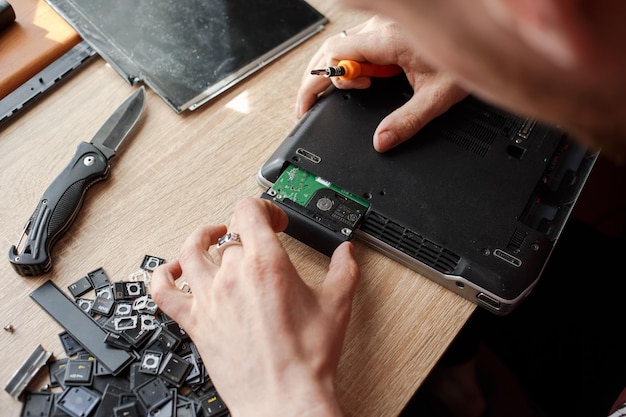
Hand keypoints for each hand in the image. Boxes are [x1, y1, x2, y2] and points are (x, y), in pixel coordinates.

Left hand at [151, 198, 359, 416]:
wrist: (284, 398)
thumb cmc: (306, 359)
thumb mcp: (337, 306)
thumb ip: (344, 271)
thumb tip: (346, 253)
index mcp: (266, 264)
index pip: (250, 211)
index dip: (264, 208)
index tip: (275, 221)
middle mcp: (232, 275)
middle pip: (229, 236)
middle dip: (246, 234)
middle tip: (258, 243)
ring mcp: (210, 298)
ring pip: (191, 252)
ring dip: (200, 238)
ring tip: (210, 236)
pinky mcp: (195, 323)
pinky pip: (164, 292)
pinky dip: (163, 275)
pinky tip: (174, 271)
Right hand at [296, 15, 467, 151]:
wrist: (491, 37)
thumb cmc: (469, 58)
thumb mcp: (437, 97)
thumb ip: (407, 122)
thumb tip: (382, 142)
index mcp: (388, 40)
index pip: (335, 57)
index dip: (319, 82)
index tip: (310, 104)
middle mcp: (381, 28)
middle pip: (331, 50)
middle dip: (316, 79)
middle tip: (309, 105)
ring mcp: (384, 27)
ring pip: (342, 45)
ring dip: (334, 70)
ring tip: (338, 93)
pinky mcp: (390, 30)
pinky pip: (358, 43)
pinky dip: (351, 63)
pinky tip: (366, 78)